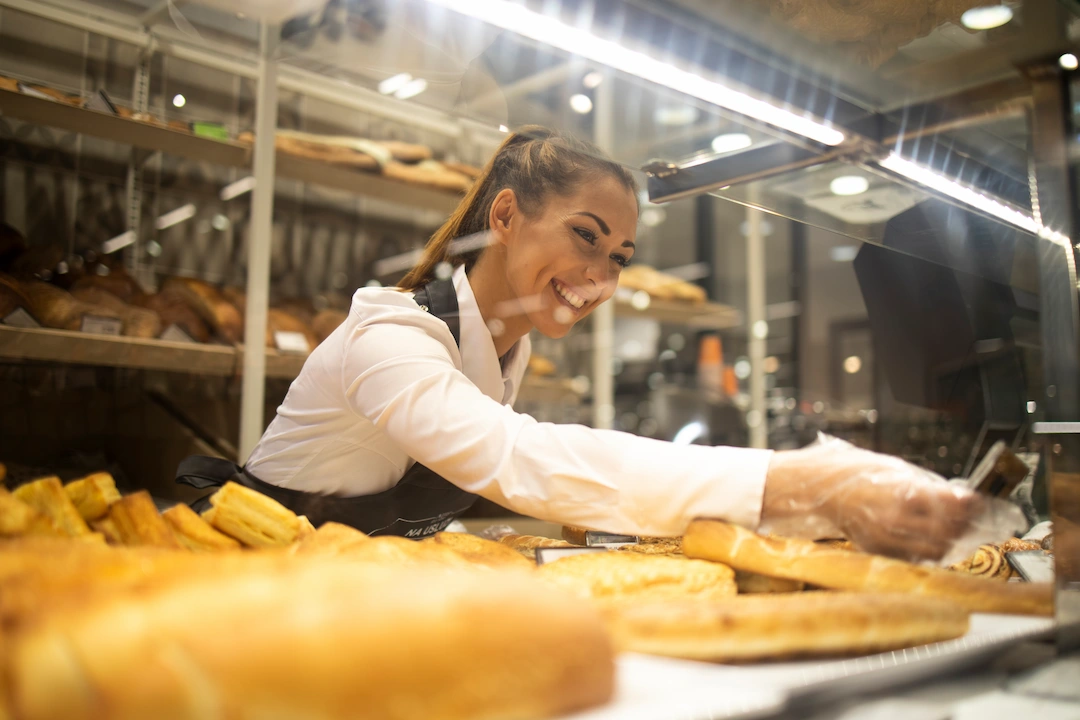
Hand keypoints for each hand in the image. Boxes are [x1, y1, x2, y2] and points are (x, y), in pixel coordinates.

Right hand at [762, 438, 983, 562]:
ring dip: (951, 541)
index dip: (976, 507)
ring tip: (956, 530)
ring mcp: (886, 538)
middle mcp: (897, 520)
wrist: (813, 489)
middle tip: (976, 519)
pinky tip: (931, 539)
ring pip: (936, 550)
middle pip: (951, 531)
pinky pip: (914, 556)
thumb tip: (957, 497)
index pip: (956, 506)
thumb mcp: (892, 468)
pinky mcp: (877, 549)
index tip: (984, 504)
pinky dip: (928, 550)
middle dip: (968, 526)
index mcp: (904, 493)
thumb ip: (925, 485)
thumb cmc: (851, 471)